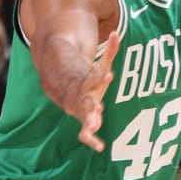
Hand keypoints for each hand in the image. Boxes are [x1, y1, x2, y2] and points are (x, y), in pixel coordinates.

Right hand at [75, 29, 123, 150]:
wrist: (64, 88)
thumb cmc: (87, 76)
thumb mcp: (99, 64)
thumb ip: (110, 51)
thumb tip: (115, 32)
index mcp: (84, 81)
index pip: (92, 78)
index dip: (100, 78)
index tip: (109, 76)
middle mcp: (81, 96)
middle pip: (84, 100)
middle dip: (89, 104)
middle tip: (97, 108)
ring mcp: (81, 109)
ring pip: (82, 117)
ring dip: (88, 122)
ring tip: (94, 128)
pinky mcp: (85, 120)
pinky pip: (85, 133)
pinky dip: (90, 139)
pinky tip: (100, 147)